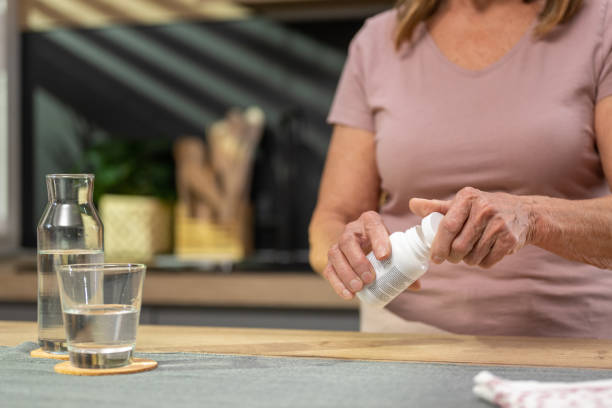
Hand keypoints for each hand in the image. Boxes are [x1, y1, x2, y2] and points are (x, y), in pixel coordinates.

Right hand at [323, 211, 420, 299]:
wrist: (358, 241)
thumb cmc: (379, 244)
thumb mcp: (391, 246)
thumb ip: (403, 263)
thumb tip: (416, 285)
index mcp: (369, 222)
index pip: (372, 224)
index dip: (378, 239)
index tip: (385, 256)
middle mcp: (351, 231)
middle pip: (348, 241)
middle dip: (358, 261)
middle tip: (370, 278)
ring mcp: (338, 245)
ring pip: (336, 255)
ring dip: (346, 273)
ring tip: (359, 287)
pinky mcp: (331, 260)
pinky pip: (329, 270)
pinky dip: (338, 284)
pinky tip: (349, 295)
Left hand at [409, 187, 533, 267]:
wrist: (523, 213)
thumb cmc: (483, 208)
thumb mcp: (461, 203)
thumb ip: (436, 207)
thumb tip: (412, 204)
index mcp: (468, 197)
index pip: (447, 226)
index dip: (438, 245)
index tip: (434, 258)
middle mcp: (484, 208)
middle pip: (459, 246)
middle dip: (452, 256)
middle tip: (452, 256)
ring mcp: (499, 224)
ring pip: (472, 256)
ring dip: (467, 260)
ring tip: (470, 251)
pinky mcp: (510, 240)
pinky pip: (487, 262)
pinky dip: (482, 262)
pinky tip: (485, 252)